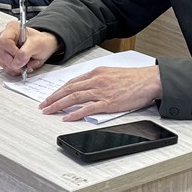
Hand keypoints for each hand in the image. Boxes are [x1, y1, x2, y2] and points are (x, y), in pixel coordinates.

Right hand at [0, 21, 58, 75]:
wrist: (45, 46)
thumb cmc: (41, 41)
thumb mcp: (37, 44)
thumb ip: (25, 53)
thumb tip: (16, 62)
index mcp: (12, 29)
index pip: (4, 41)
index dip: (12, 52)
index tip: (22, 58)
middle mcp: (5, 38)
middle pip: (2, 54)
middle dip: (15, 63)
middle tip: (26, 64)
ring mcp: (4, 49)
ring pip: (3, 62)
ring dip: (16, 68)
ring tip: (28, 64)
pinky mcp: (5, 58)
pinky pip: (6, 67)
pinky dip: (16, 70)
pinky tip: (24, 66)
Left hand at [40, 66, 161, 121]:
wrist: (149, 80)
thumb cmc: (134, 79)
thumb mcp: (112, 74)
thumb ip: (98, 80)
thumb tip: (86, 88)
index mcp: (97, 72)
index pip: (72, 82)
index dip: (59, 90)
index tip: (50, 96)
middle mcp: (96, 80)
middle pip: (69, 89)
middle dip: (53, 98)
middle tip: (43, 105)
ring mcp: (101, 91)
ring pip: (74, 98)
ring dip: (58, 105)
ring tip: (48, 111)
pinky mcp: (108, 102)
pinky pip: (87, 109)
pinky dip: (75, 114)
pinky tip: (67, 118)